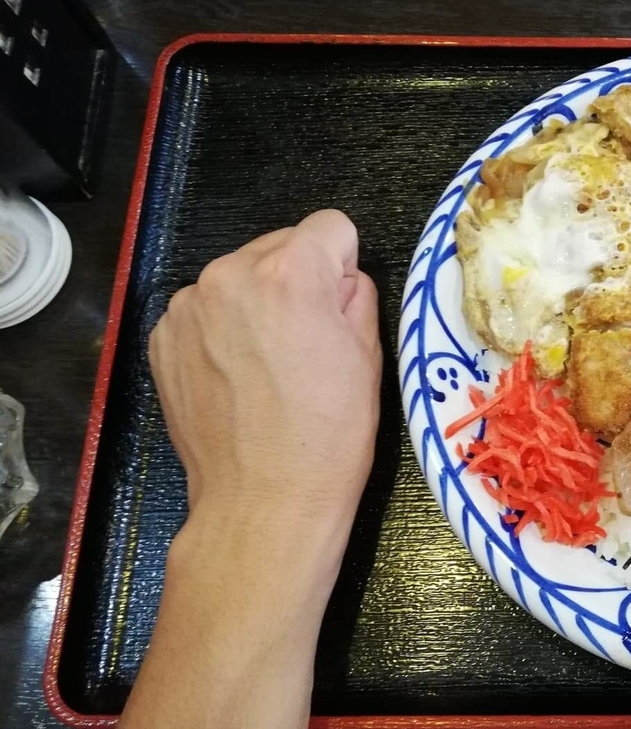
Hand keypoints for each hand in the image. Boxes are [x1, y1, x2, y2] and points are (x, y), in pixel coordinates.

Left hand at [149, 209, 381, 607]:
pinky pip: (207, 310)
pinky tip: (240, 376)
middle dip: (299, 281)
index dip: (346, 264)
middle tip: (309, 343)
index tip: (341, 307)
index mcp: (289, 275)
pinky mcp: (163, 337)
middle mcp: (229, 275)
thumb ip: (357, 296)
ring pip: (241, 277)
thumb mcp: (370, 358)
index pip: (331, 226)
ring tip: (272, 365)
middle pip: (281, 246)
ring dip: (258, 304)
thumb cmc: (327, 438)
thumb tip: (341, 278)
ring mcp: (188, 307)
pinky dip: (225, 330)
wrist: (263, 502)